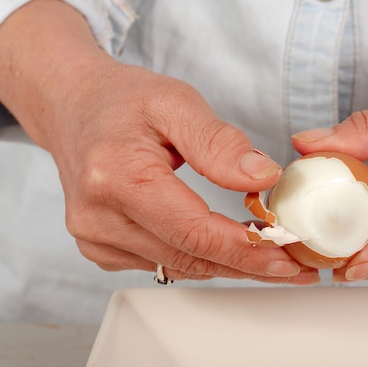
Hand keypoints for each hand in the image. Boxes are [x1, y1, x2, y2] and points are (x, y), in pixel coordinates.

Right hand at [0, 0, 319, 283]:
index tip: (287, 252)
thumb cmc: (123, 100)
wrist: (73, 107)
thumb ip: (219, 142)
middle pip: (189, 257)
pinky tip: (229, 248)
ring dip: (228, 265)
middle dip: (247, 264)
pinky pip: (162, 263)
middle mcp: (98, 217)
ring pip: (179, 265)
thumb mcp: (176, 102)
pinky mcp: (100, 246)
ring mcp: (95, 237)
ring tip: (273, 257)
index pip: (193, 231)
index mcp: (116, 177)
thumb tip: (263, 178)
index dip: (245, 248)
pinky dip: (201, 258)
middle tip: (293, 264)